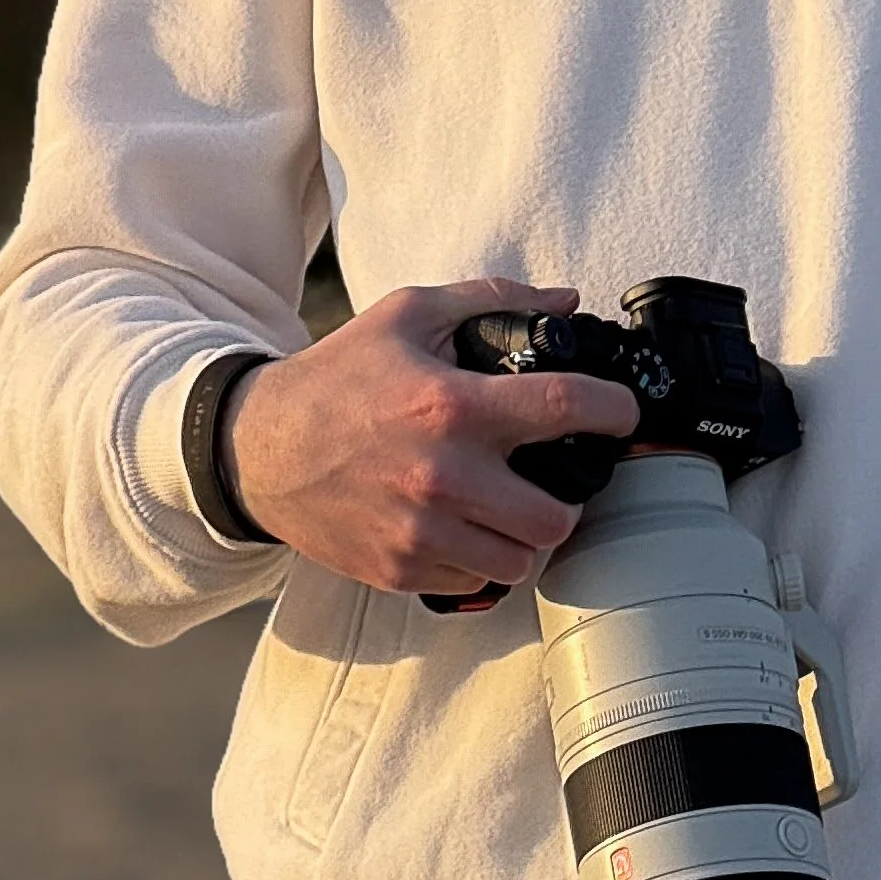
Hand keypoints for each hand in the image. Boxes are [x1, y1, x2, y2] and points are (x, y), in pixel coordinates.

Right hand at [220, 279, 638, 595]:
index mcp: (453, 405)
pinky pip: (475, 579)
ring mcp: (421, 531)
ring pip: (521, 560)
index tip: (622, 413)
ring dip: (526, 535)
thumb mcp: (409, 315)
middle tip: (556, 476)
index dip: (615, 410)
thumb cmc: (338, 379)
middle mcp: (444, 476)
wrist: (258, 449)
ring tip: (510, 505)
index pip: (568, 407)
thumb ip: (492, 301)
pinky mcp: (400, 569)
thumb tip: (564, 300)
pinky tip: (466, 525)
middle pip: (557, 516)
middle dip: (570, 496)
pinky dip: (481, 557)